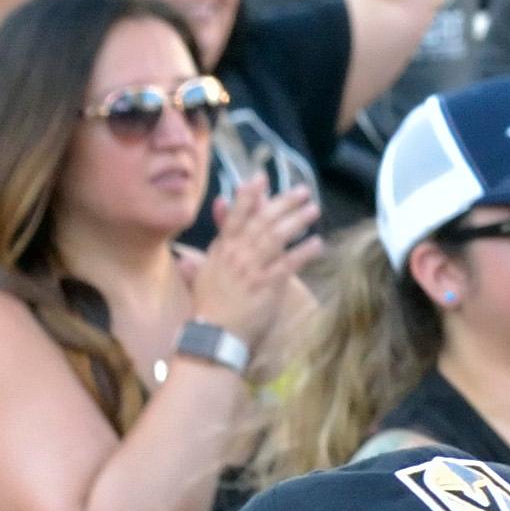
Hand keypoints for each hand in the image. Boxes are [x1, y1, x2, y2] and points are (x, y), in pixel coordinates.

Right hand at [181, 177, 319, 335]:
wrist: (212, 333)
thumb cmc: (209, 306)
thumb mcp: (203, 274)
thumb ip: (207, 253)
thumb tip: (192, 246)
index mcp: (222, 248)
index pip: (236, 214)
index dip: (249, 194)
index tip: (261, 177)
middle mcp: (236, 253)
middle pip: (262, 220)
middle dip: (283, 202)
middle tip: (303, 190)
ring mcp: (251, 268)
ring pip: (276, 236)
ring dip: (296, 220)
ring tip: (313, 209)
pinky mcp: (266, 285)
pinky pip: (288, 264)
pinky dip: (303, 252)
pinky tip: (318, 243)